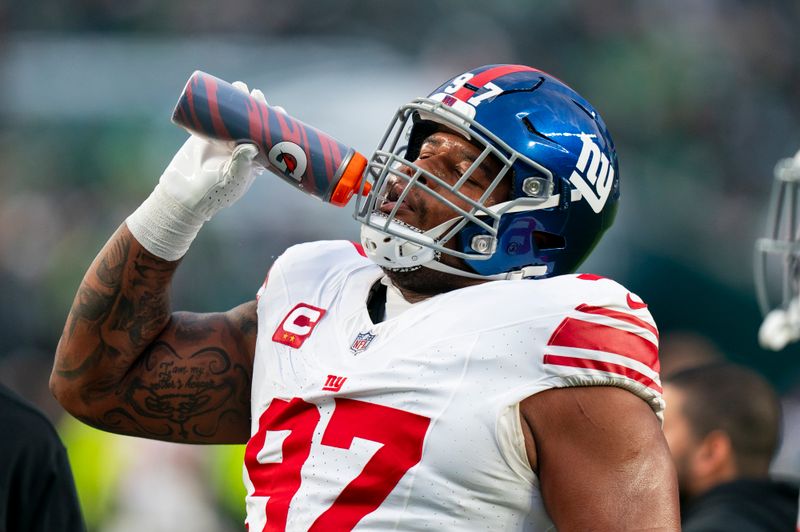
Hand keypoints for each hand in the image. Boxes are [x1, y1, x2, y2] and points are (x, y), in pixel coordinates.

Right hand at [127, 81, 267, 260]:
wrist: (185, 194)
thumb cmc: (215, 192)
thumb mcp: (232, 180)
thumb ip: (241, 165)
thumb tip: (251, 147)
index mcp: (255, 159)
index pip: (269, 137)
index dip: (275, 123)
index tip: (279, 111)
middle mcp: (241, 147)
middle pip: (253, 122)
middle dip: (256, 107)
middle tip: (257, 95)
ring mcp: (224, 140)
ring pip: (234, 116)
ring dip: (238, 100)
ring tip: (239, 87)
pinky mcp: (205, 135)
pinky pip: (212, 116)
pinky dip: (216, 104)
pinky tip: (220, 89)